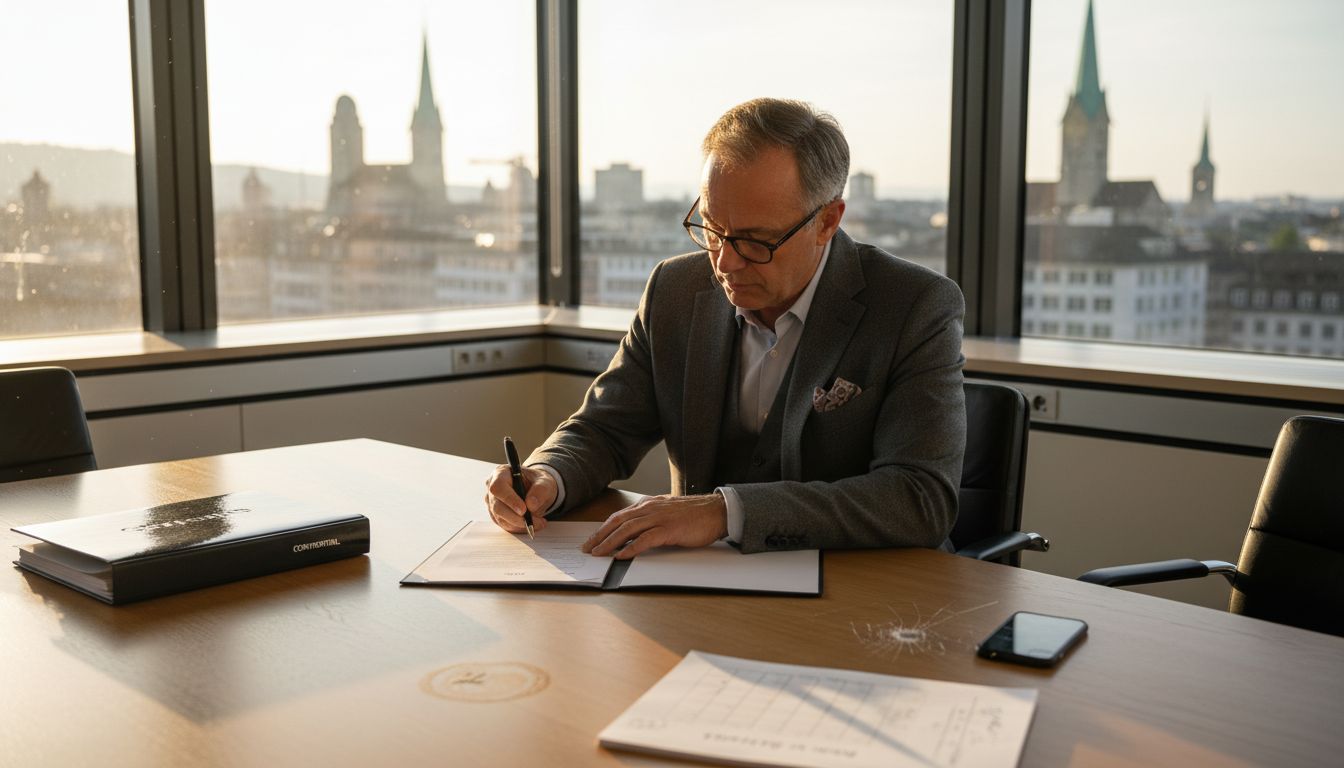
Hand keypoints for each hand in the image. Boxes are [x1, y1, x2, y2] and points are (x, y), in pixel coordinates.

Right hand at [484, 464, 556, 533]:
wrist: (537, 490)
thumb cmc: (538, 482)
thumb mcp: (545, 482)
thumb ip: (540, 490)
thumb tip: (531, 504)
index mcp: (501, 473)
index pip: (498, 487)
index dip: (509, 500)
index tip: (523, 510)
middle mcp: (492, 487)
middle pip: (497, 506)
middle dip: (516, 517)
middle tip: (534, 521)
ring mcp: (492, 502)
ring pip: (500, 518)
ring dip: (520, 524)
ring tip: (539, 522)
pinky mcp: (496, 515)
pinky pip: (505, 525)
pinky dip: (519, 528)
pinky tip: (532, 524)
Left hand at [582, 494, 728, 559]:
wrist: (717, 511)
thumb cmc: (695, 514)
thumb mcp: (667, 512)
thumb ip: (651, 519)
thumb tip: (634, 534)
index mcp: (648, 504)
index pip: (619, 516)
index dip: (603, 528)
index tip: (592, 539)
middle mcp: (650, 508)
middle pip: (618, 522)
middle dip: (600, 536)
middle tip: (588, 548)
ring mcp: (660, 518)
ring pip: (628, 529)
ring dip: (610, 542)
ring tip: (599, 553)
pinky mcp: (670, 529)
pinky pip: (646, 539)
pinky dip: (632, 547)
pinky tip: (622, 555)